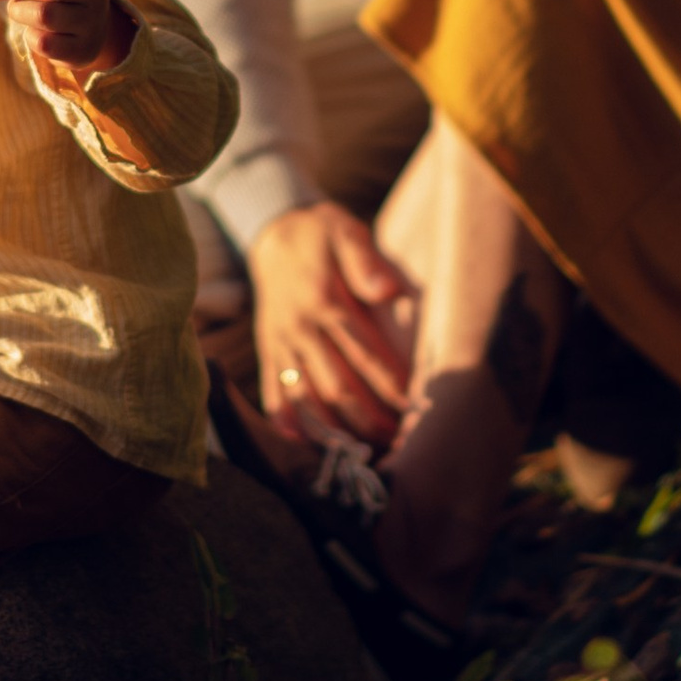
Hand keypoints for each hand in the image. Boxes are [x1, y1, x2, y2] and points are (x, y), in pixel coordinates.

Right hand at [250, 200, 417, 445]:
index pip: (362, 351)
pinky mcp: (267, 348)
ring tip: (359, 450)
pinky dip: (285, 418)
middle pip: (336, 383)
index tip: (413, 405)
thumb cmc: (320, 233)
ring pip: (306, 395)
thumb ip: (364, 259)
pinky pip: (272, 388)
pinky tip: (300, 442)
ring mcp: (280, 340)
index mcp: (323, 299)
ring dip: (333, 428)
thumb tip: (387, 290)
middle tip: (395, 440)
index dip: (388, 382)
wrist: (271, 231)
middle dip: (366, 417)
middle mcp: (299, 326)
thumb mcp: (343, 230)